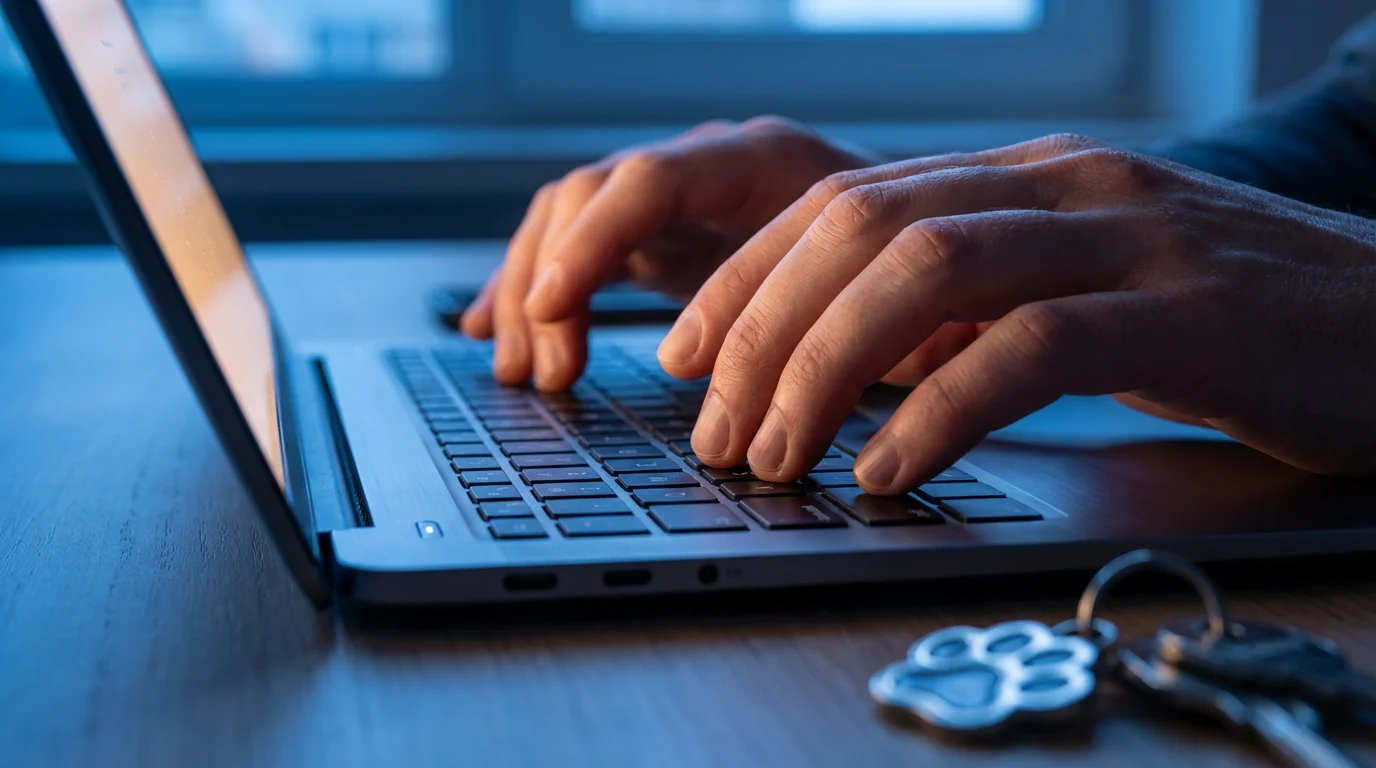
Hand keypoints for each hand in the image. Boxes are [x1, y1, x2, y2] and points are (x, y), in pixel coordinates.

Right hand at [459, 117, 881, 390]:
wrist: (926, 237)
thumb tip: (801, 390)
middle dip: (550, 284)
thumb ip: (851, 323)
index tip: (555, 307)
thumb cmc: (919, 264)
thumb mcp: (898, 290)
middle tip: (547, 376)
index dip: (592, 241)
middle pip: (587, 196)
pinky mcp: (663, 235)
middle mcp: (708, 168)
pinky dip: (535, 293)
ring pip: (570, 223)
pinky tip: (494, 331)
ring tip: (525, 374)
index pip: (648, 180)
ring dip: (532, 296)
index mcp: (763, 160)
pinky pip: (579, 249)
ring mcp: (679, 200)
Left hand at [658, 133, 1375, 491]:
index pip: (842, 202)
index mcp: (1026, 177)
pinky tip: (889, 471)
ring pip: (929, 271)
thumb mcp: (1081, 287)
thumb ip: (976, 301)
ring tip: (777, 458)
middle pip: (863, 228)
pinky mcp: (1190, 315)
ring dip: (826, 370)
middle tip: (715, 428)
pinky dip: (939, 411)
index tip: (682, 350)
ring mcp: (1131, 240)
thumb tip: (849, 360)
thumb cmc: (1232, 319)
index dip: (745, 277)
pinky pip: (1031, 349)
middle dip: (761, 330)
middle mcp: (1065, 186)